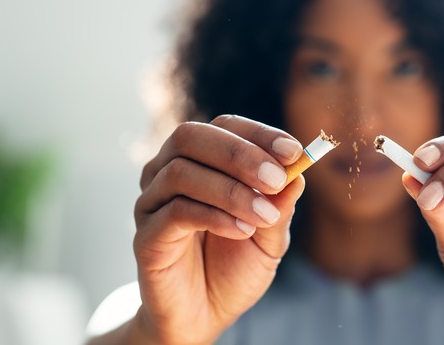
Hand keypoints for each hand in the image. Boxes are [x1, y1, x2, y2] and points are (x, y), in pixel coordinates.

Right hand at [130, 115, 304, 343]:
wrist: (204, 317)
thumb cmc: (234, 269)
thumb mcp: (270, 238)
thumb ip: (280, 207)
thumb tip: (298, 174)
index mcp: (202, 162)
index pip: (225, 127)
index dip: (259, 134)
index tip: (293, 152)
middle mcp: (168, 172)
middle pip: (191, 136)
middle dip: (240, 154)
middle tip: (276, 179)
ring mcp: (152, 202)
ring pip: (181, 171)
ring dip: (231, 190)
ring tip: (264, 216)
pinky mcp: (145, 235)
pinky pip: (175, 212)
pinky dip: (214, 216)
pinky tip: (241, 231)